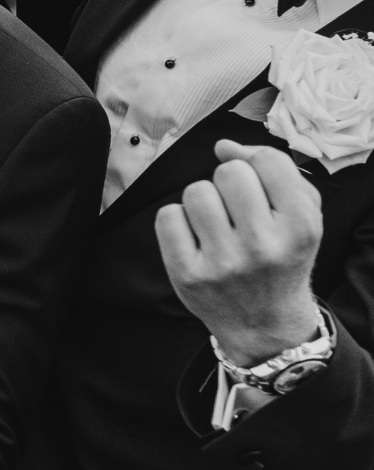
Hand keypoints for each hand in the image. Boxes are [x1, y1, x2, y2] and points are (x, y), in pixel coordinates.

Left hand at [156, 140, 325, 365]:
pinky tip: (194, 238)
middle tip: (235, 210)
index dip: (257, 165)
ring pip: (195, 192)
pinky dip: (177, 221)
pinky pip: (167, 216)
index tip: (258, 187)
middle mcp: (263, 246)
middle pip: (228, 173)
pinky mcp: (188, 275)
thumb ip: (274, 171)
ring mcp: (224, 263)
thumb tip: (224, 146)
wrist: (265, 323)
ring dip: (202, 201)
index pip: (267, 162)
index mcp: (300, 227)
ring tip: (215, 224)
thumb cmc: (281, 257)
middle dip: (228, 183)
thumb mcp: (302, 216)